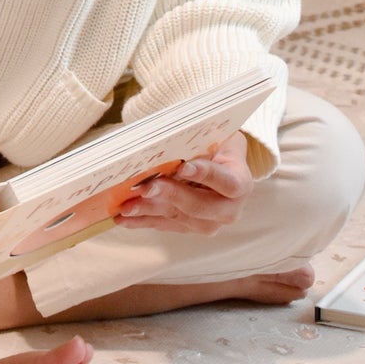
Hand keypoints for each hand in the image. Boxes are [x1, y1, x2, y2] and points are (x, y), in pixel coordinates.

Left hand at [115, 131, 252, 235]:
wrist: (221, 163)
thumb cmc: (217, 144)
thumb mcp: (216, 136)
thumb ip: (200, 143)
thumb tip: (169, 144)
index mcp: (240, 182)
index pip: (227, 183)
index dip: (206, 175)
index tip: (183, 167)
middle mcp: (229, 209)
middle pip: (200, 206)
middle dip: (170, 196)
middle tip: (146, 188)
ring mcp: (209, 222)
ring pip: (179, 218)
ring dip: (150, 211)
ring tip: (127, 205)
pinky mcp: (190, 227)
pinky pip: (165, 225)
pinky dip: (143, 221)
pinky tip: (123, 218)